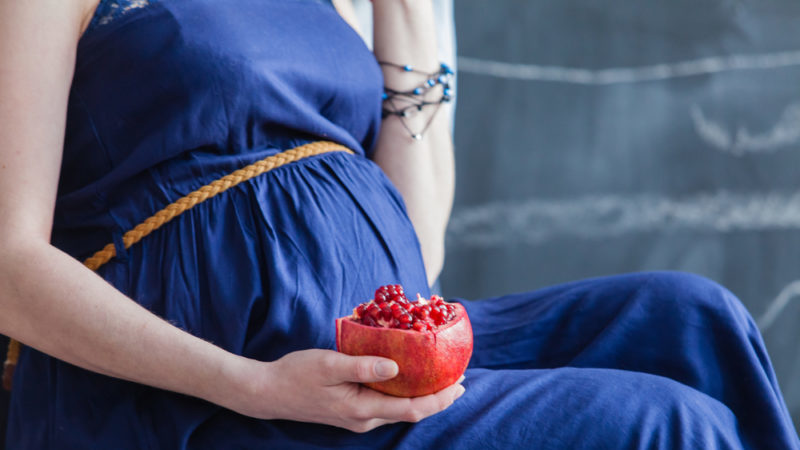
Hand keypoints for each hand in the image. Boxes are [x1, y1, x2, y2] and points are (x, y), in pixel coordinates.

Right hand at [228, 349, 464, 432]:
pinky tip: (408, 377)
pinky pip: (387, 404)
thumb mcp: (329, 364)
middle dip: (439, 397)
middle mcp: (364, 419)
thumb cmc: (296, 374)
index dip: (440, 398)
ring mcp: (358, 418)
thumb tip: (396, 367)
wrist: (268, 392)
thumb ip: (363, 366)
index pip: (412, 409)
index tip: (460, 382)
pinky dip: (404, 393)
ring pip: (400, 409)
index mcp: (362, 409)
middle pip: (411, 412)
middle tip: (460, 377)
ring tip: (441, 376)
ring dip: (423, 395)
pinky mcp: (352, 411)